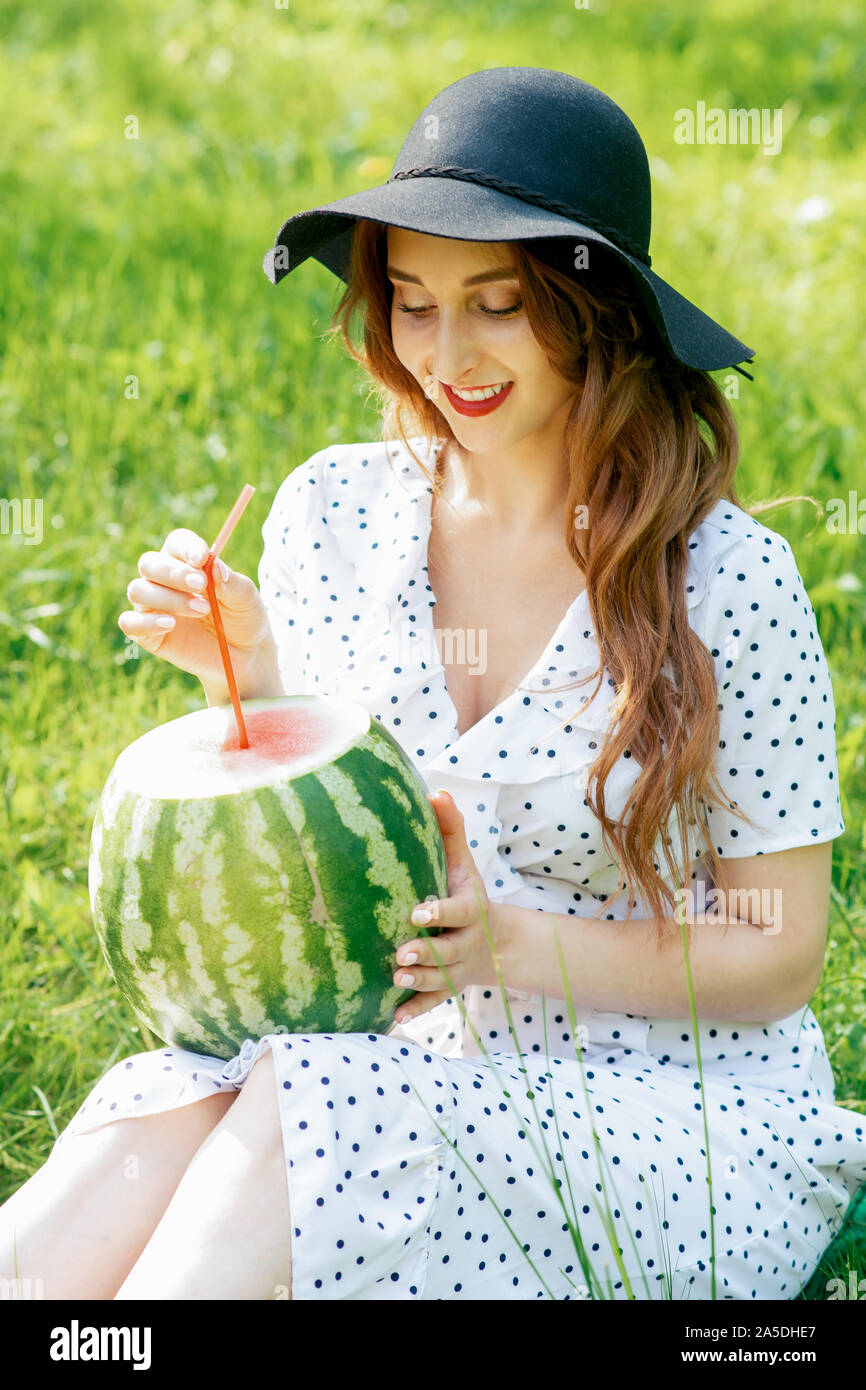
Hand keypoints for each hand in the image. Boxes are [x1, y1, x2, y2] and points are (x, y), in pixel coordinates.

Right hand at [119, 529, 274, 690]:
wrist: (244, 656)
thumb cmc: (243, 618)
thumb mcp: (247, 599)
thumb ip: (232, 583)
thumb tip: (215, 566)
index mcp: (188, 563)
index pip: (176, 543)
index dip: (186, 547)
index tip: (202, 558)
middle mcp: (165, 581)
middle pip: (149, 563)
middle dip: (173, 572)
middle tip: (201, 585)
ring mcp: (153, 607)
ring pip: (138, 590)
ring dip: (169, 598)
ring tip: (202, 610)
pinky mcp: (148, 634)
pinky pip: (130, 623)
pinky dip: (146, 622)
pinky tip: (170, 624)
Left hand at [393, 789, 497, 1024]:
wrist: (495, 942)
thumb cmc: (466, 892)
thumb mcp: (463, 863)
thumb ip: (451, 829)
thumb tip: (436, 791)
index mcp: (471, 910)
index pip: (460, 912)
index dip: (441, 912)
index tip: (417, 911)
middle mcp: (466, 942)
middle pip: (448, 951)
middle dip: (426, 953)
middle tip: (400, 952)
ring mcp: (458, 968)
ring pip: (440, 979)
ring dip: (418, 980)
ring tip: (395, 975)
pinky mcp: (448, 987)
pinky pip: (434, 1002)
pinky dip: (416, 1009)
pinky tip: (394, 1016)